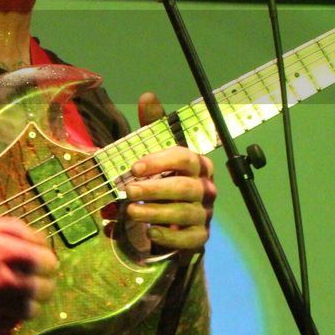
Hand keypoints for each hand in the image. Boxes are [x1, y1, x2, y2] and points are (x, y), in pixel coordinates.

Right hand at [0, 216, 57, 330]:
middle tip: (28, 277)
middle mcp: (5, 280)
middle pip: (44, 289)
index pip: (48, 263)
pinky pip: (11, 323)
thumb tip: (39, 242)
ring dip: (26, 300)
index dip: (45, 261)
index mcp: (7, 252)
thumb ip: (16, 231)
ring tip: (12, 291)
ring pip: (31, 309)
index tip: (39, 262)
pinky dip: (10, 314)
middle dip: (39, 282)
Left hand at [108, 92, 216, 251]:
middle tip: (127, 190)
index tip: (134, 167)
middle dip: (154, 189)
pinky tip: (150, 232)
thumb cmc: (165, 180)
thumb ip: (153, 126)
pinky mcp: (200, 236)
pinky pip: (188, 238)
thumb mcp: (157, 153)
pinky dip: (168, 236)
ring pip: (184, 213)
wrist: (175, 222)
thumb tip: (148, 96)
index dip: (160, 161)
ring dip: (155, 212)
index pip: (185, 158)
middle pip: (184, 187)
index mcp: (198, 165)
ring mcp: (205, 213)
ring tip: (130, 211)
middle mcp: (206, 188)